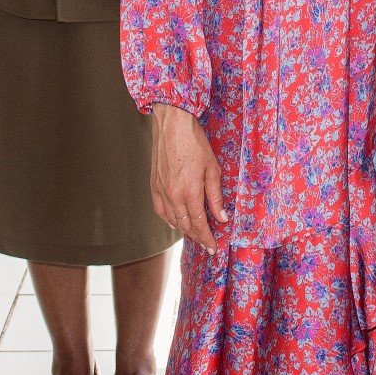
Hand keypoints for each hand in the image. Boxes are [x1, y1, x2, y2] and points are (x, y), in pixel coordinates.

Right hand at [151, 105, 227, 253]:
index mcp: (190, 192)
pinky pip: (160, 209)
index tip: (212, 248)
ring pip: (172, 219)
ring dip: (184, 230)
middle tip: (206, 245)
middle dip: (197, 237)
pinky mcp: (154, 185)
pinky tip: (174, 222)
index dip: (207, 238)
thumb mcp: (213, 169)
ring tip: (194, 235)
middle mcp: (173, 195)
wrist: (172, 126)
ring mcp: (161, 191)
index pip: (199, 224)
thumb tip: (221, 217)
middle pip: (185, 225)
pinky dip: (168, 219)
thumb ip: (216, 196)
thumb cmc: (195, 143)